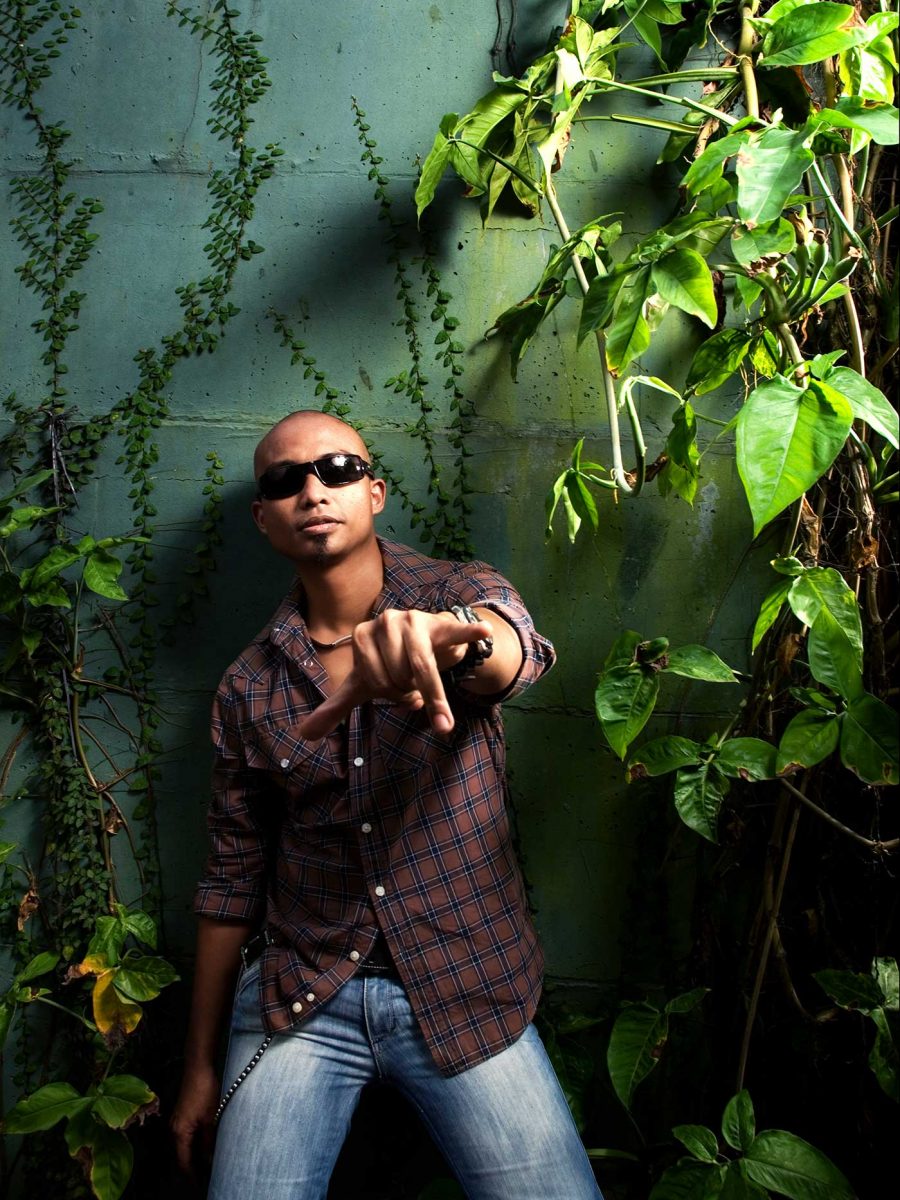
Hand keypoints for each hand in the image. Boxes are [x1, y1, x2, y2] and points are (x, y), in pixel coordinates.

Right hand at [170, 1063, 219, 1183]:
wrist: (198, 1067)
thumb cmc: (205, 1091)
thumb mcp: (211, 1118)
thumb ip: (209, 1141)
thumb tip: (210, 1160)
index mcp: (179, 1133)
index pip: (184, 1162)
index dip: (192, 1176)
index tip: (202, 1185)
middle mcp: (174, 1129)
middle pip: (182, 1156)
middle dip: (193, 1169)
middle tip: (206, 1179)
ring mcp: (176, 1122)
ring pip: (184, 1146)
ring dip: (193, 1157)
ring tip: (206, 1166)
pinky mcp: (181, 1115)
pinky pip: (185, 1136)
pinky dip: (193, 1145)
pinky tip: (204, 1147)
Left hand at [297, 608, 492, 738]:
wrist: (429, 640)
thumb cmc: (391, 664)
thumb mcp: (362, 686)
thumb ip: (334, 708)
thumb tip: (303, 735)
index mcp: (361, 634)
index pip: (375, 682)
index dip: (391, 693)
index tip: (397, 687)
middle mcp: (385, 621)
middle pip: (398, 677)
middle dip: (410, 691)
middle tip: (413, 683)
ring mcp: (414, 620)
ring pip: (421, 669)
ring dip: (430, 690)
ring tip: (430, 684)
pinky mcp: (442, 623)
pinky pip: (455, 631)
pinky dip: (468, 634)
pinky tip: (481, 632)